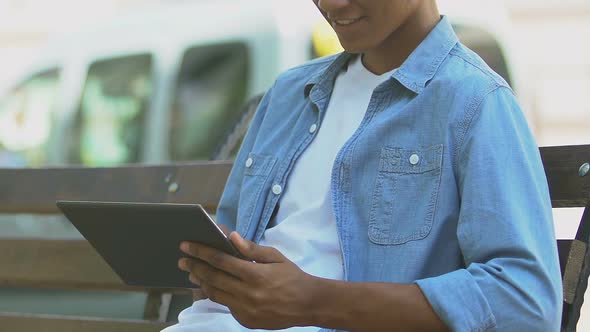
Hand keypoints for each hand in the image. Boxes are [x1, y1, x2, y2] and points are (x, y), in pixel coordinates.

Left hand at [178, 232, 317, 328]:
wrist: (308, 304)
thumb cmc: (292, 276)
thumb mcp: (275, 256)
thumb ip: (251, 249)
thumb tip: (231, 236)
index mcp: (255, 275)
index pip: (220, 260)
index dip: (201, 252)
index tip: (187, 245)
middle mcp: (248, 294)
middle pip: (213, 278)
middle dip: (194, 267)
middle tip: (182, 260)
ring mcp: (246, 310)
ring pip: (215, 294)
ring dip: (202, 282)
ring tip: (193, 274)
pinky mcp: (246, 321)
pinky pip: (226, 305)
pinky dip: (218, 295)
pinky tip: (212, 286)